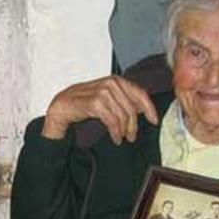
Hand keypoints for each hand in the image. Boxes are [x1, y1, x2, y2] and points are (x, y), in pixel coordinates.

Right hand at [42, 75, 158, 143]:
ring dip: (124, 131)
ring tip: (121, 138)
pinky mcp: (95, 103)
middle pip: (132, 108)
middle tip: (131, 137)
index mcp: (117, 80)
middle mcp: (111, 83)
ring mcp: (103, 92)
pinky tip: (115, 138)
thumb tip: (143, 109)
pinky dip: (116, 132)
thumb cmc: (86, 103)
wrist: (63, 106)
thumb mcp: (108, 98)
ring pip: (123, 116)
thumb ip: (124, 100)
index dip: (149, 108)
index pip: (140, 93)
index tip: (154, 121)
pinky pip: (112, 121)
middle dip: (134, 125)